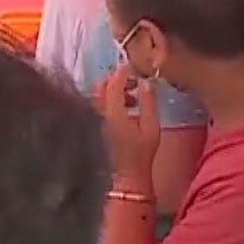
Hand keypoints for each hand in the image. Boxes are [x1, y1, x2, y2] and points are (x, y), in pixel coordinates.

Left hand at [96, 64, 160, 187]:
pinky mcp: (92, 126)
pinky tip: (123, 109)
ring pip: (97, 96)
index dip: (122, 72)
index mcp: (114, 113)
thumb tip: (146, 83)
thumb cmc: (141, 153)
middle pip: (100, 87)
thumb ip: (149, 102)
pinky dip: (107, 101)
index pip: (114, 84)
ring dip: (111, 91)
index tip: (131, 67)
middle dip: (114, 80)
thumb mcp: (152, 127)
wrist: (127, 175)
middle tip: (131, 81)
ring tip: (132, 98)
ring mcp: (93, 120)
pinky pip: (96, 106)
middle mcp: (99, 114)